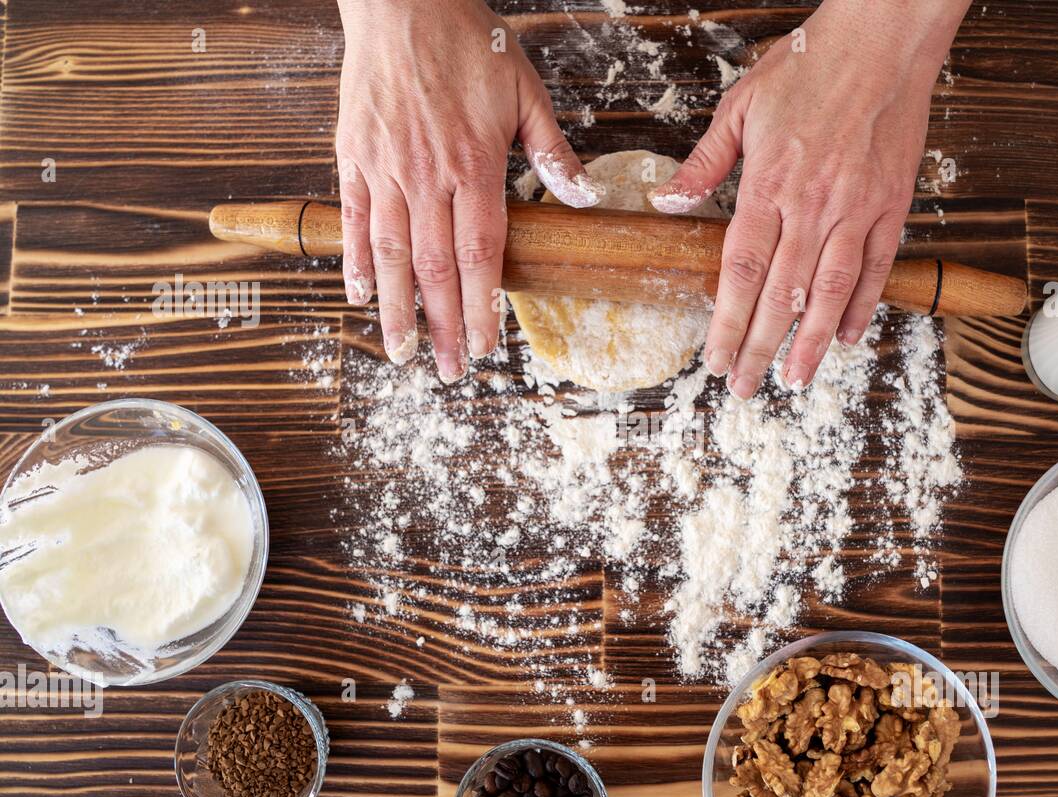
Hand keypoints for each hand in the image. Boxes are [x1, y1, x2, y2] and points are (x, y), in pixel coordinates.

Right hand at [335, 0, 601, 378]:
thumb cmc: (466, 40)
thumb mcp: (524, 88)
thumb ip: (551, 149)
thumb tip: (584, 196)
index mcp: (473, 165)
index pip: (480, 252)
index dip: (482, 305)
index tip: (485, 346)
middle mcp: (425, 175)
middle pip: (435, 267)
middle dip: (443, 326)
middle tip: (449, 373)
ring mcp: (384, 168)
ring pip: (389, 253)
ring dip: (397, 309)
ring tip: (402, 353)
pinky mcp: (353, 155)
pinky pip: (351, 217)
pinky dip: (353, 261)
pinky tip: (359, 296)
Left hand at [650, 0, 967, 397]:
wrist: (881, 41)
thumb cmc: (809, 66)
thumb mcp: (741, 106)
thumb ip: (705, 163)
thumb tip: (667, 201)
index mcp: (769, 185)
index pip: (741, 270)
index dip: (726, 322)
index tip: (714, 359)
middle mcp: (813, 206)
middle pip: (781, 294)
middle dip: (760, 347)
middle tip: (744, 387)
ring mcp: (857, 209)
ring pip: (831, 292)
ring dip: (812, 343)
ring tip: (794, 380)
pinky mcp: (892, 206)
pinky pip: (877, 268)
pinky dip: (863, 306)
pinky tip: (849, 337)